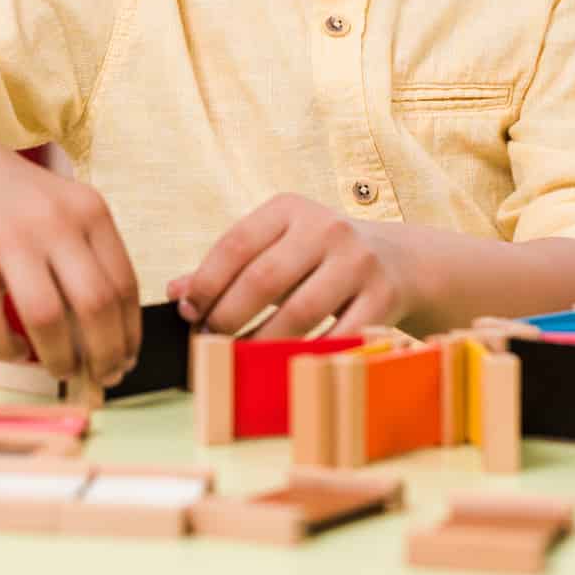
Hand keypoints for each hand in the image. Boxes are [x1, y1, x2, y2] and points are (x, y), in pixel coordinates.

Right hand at [0, 144, 140, 386]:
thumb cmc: (14, 200)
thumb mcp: (63, 209)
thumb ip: (87, 257)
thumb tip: (113, 336)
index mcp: (89, 210)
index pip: (124, 284)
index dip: (130, 332)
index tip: (126, 359)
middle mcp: (54, 220)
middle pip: (95, 304)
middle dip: (105, 354)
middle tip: (101, 376)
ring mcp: (9, 236)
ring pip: (47, 318)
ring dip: (59, 358)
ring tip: (61, 370)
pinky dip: (6, 346)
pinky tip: (13, 349)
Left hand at [166, 193, 419, 338]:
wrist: (398, 261)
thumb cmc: (317, 257)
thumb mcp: (275, 248)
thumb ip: (226, 268)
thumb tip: (175, 292)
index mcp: (289, 209)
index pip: (235, 243)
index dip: (206, 281)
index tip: (187, 311)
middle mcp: (325, 228)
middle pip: (264, 279)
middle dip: (228, 315)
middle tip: (208, 340)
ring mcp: (358, 262)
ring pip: (299, 312)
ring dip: (261, 342)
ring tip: (238, 358)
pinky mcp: (383, 297)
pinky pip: (336, 336)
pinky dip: (305, 355)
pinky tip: (282, 365)